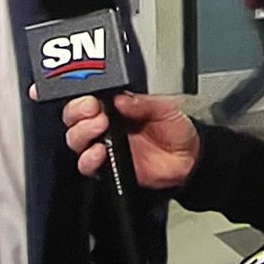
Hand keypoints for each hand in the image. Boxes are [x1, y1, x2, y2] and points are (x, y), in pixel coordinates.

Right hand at [53, 90, 199, 189]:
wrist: (189, 159)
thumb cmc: (176, 130)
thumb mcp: (166, 107)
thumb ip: (143, 102)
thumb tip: (120, 97)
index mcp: (116, 106)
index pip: (87, 98)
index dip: (82, 96)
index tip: (90, 96)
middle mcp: (106, 125)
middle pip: (74, 117)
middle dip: (78, 111)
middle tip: (93, 110)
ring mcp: (105, 146)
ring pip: (75, 139)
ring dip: (81, 132)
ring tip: (99, 128)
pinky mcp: (107, 167)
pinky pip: (86, 165)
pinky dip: (88, 159)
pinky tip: (100, 152)